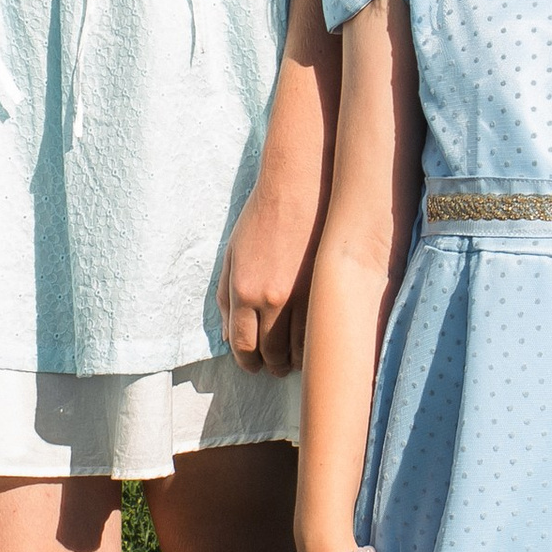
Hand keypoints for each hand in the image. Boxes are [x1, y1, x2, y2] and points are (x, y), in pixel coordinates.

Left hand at [217, 160, 322, 374]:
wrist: (299, 185)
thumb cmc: (261, 217)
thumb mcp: (231, 255)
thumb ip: (225, 299)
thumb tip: (227, 337)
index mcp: (242, 290)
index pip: (243, 345)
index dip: (247, 362)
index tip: (252, 365)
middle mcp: (270, 299)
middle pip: (271, 353)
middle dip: (271, 365)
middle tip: (274, 366)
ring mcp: (302, 295)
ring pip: (300, 350)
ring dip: (295, 360)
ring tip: (295, 358)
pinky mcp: (326, 288)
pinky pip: (321, 332)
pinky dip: (315, 345)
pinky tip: (313, 342)